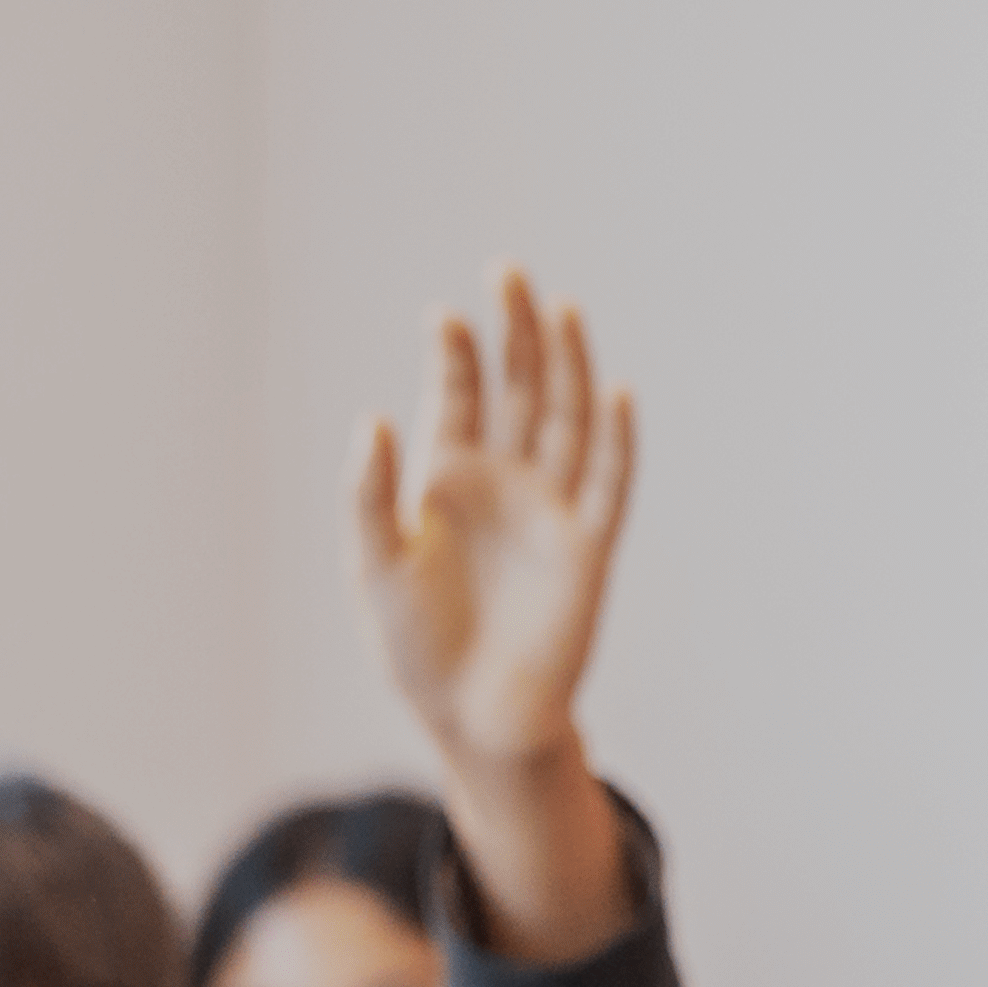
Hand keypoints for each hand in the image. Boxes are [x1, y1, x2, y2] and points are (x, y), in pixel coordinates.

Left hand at [351, 266, 635, 778]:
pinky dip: (616, 441)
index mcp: (446, 479)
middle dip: (516, 332)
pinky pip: (608, 485)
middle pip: (518, 390)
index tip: (445, 317)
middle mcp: (504, 483)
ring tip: (562, 308)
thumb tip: (374, 420)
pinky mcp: (588, 548)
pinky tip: (615, 394)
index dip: (455, 355)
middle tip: (509, 272)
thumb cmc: (413, 644)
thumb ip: (371, 495)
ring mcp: (549, 511)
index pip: (458, 397)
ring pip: (565, 421)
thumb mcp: (373, 563)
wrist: (473, 714)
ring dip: (566, 366)